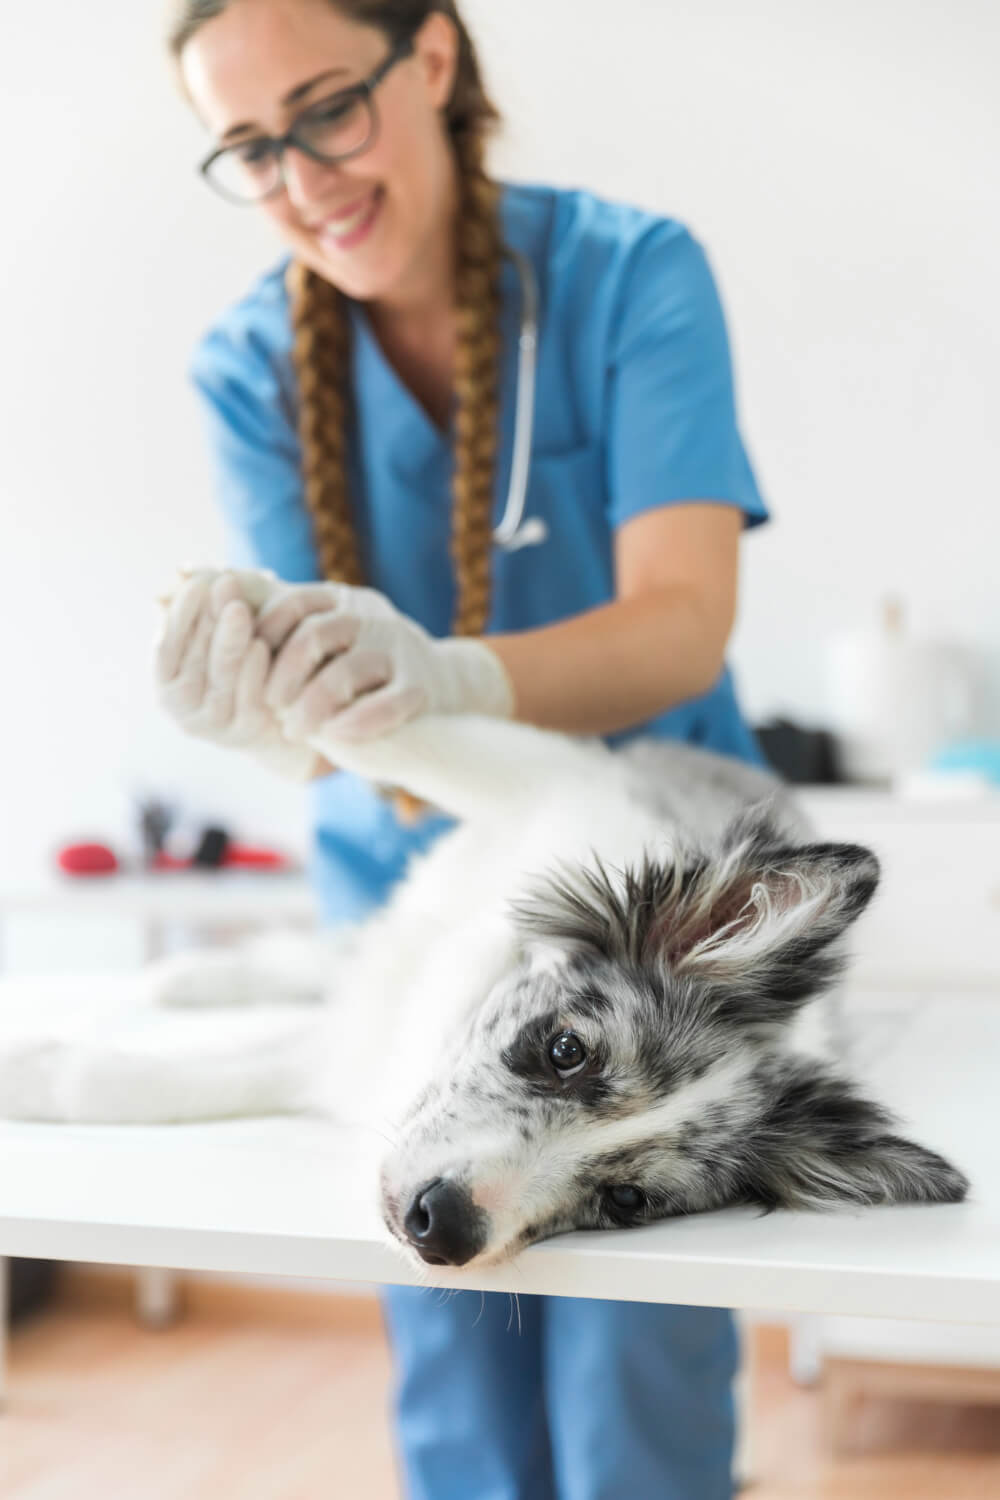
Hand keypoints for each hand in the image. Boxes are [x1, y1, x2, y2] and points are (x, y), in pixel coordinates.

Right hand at [153, 568, 324, 780]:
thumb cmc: (242, 658)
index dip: (181, 613)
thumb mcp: (221, 630)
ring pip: (218, 678)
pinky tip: (262, 644)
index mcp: (165, 681)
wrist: (277, 708)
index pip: (165, 645)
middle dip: (209, 618)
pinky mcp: (244, 733)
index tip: (198, 582)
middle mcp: (180, 707)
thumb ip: (204, 604)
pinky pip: (247, 699)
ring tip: (239, 609)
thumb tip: (183, 570)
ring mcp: (212, 724)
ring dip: (228, 641)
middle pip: (193, 659)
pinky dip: (252, 671)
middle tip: (224, 584)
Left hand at [253, 582, 514, 742]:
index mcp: (345, 600)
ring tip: (294, 731)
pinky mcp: (420, 686)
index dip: (266, 633)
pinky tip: (336, 738)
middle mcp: (371, 618)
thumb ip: (289, 625)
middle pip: (316, 634)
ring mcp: (398, 649)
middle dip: (284, 674)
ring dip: (312, 706)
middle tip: (269, 705)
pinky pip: (387, 702)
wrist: (444, 683)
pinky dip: (357, 721)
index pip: (294, 602)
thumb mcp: (334, 634)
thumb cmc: (367, 665)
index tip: (248, 664)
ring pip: (346, 671)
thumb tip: (223, 611)